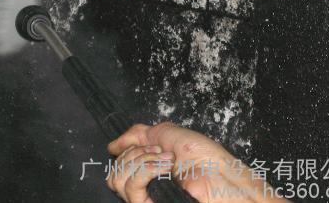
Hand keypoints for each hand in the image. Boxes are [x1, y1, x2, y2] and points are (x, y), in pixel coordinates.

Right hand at [107, 122, 287, 202]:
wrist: (216, 169)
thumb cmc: (198, 153)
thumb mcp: (163, 133)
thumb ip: (135, 136)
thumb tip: (112, 146)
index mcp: (143, 170)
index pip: (116, 165)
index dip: (128, 149)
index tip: (150, 146)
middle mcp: (141, 186)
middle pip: (114, 171)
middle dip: (136, 154)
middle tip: (161, 153)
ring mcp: (144, 198)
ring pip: (118, 180)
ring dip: (142, 162)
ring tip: (166, 162)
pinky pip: (132, 188)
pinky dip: (147, 171)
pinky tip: (164, 169)